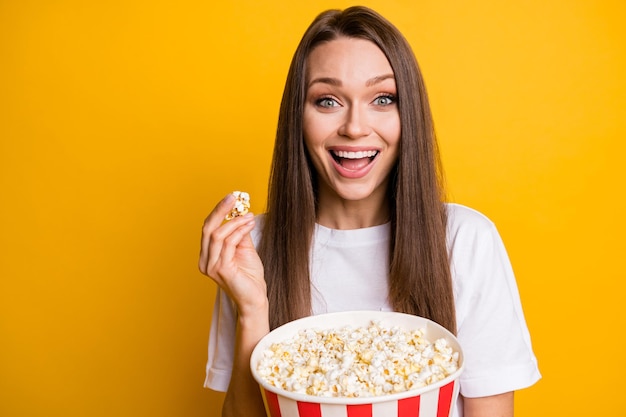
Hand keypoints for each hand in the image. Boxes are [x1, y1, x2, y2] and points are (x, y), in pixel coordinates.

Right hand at [199, 193, 266, 315]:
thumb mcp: (244, 249)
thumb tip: (240, 212)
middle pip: (208, 229)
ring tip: (249, 216)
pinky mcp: (221, 270)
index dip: (218, 212)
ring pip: (218, 235)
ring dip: (235, 221)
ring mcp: (211, 266)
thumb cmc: (250, 276)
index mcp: (207, 256)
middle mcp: (205, 261)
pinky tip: (249, 225)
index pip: (208, 228)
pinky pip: (229, 243)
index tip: (231, 198)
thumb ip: (239, 232)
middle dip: (221, 210)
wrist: (255, 298)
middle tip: (234, 198)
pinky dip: (239, 231)